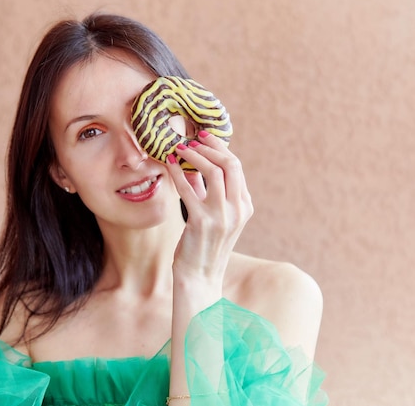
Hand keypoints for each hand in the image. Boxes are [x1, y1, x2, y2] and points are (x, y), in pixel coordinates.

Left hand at [166, 131, 253, 284]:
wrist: (199, 276)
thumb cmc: (203, 244)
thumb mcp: (213, 214)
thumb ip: (207, 190)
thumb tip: (194, 163)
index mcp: (244, 206)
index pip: (236, 167)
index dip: (220, 148)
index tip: (204, 137)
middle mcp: (238, 210)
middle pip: (230, 165)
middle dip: (211, 147)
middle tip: (193, 138)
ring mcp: (222, 216)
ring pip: (214, 172)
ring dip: (195, 156)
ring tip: (181, 149)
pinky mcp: (201, 222)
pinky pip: (188, 188)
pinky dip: (177, 172)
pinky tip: (169, 163)